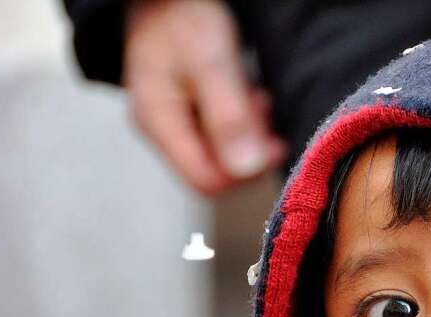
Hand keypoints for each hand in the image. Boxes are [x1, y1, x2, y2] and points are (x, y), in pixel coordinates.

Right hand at [124, 0, 286, 193]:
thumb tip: (247, 170)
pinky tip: (248, 98)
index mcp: (158, 124)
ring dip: (249, 136)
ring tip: (256, 99)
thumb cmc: (184, 19)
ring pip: (221, 158)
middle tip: (262, 109)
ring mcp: (171, 126)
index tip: (272, 140)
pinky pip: (219, 139)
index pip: (206, 182)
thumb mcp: (211, 62)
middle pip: (215, 173)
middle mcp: (160, 133)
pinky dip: (242, 125)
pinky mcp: (185, 117)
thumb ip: (228, 117)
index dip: (245, 171)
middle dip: (249, 150)